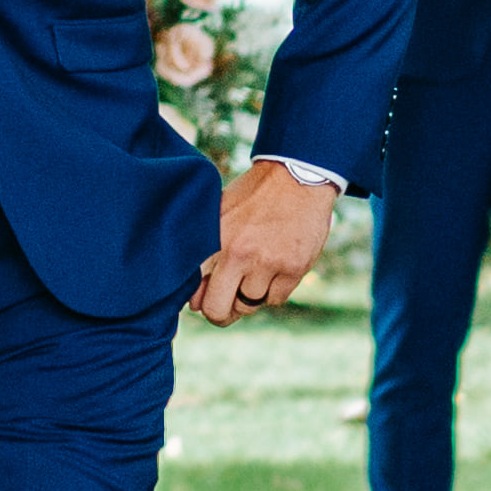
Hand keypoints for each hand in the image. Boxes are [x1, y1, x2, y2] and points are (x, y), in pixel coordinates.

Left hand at [193, 155, 339, 320]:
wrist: (295, 177)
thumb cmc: (252, 197)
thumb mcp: (219, 214)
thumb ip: (205, 253)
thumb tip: (194, 302)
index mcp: (213, 241)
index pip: (195, 293)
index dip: (200, 300)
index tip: (205, 296)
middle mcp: (237, 255)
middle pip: (218, 311)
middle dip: (220, 314)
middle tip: (226, 306)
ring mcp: (266, 263)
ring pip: (249, 305)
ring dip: (250, 295)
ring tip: (255, 271)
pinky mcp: (292, 269)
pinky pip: (275, 299)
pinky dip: (273, 290)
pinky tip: (274, 268)